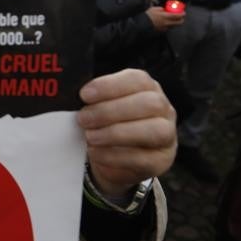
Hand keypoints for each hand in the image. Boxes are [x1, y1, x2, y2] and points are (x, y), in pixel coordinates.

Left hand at [76, 69, 176, 198]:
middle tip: (83, 119)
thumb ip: (94, 100)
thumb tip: (72, 99)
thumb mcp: (101, 107)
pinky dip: (114, 156)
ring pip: (154, 130)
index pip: (138, 79)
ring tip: (89, 136)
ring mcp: (167, 136)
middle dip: (111, 111)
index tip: (85, 94)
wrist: (113, 159)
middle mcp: (163, 109)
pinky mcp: (160, 162)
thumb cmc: (106, 124)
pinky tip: (95, 152)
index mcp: (148, 88)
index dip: (111, 85)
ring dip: (116, 133)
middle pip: (149, 104)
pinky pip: (143, 158)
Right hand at [145, 7, 185, 31]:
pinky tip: (166, 23)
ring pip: (174, 26)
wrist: (141, 25)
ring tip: (173, 20)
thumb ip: (162, 9)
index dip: (182, 14)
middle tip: (181, 17)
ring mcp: (164, 28)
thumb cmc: (147, 15)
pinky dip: (169, 26)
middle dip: (181, 20)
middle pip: (178, 23)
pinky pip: (168, 28)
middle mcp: (167, 23)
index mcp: (165, 16)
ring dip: (175, 23)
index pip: (177, 16)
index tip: (183, 13)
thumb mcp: (154, 9)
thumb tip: (166, 10)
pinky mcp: (162, 32)